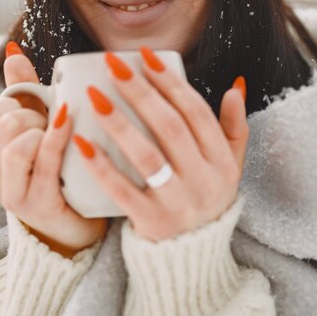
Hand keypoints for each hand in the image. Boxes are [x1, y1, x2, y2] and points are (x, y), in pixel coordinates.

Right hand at [0, 41, 107, 255]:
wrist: (74, 222)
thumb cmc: (54, 166)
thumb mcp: (34, 126)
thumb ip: (21, 91)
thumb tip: (13, 49)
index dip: (14, 103)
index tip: (35, 110)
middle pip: (4, 124)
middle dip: (33, 115)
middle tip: (52, 124)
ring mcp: (10, 194)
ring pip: (16, 144)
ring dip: (43, 130)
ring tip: (60, 134)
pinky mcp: (38, 204)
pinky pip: (44, 161)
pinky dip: (57, 136)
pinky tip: (69, 119)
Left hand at [72, 47, 247, 241]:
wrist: (193, 259)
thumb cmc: (206, 198)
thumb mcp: (230, 165)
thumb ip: (234, 126)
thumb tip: (235, 86)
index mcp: (221, 160)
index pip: (196, 112)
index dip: (170, 82)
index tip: (145, 56)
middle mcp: (204, 180)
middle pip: (169, 127)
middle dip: (140, 92)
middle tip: (113, 65)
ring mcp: (178, 203)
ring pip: (147, 156)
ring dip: (119, 123)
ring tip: (94, 96)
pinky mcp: (152, 222)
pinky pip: (123, 191)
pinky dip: (102, 166)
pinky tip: (81, 142)